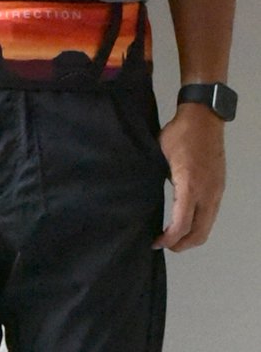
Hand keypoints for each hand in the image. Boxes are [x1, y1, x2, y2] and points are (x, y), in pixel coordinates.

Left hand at [152, 102, 225, 252]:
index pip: (182, 224)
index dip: (168, 239)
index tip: (155, 242)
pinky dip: (199, 224)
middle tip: (163, 244)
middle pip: (199, 233)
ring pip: (207, 226)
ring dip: (191, 236)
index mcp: (190, 186)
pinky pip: (211, 215)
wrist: (204, 119)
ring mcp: (216, 191)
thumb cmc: (179, 134)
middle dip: (181, 244)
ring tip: (172, 236)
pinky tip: (184, 220)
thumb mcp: (158, 155)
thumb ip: (155, 178)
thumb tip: (144, 196)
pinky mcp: (219, 187)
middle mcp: (208, 193)